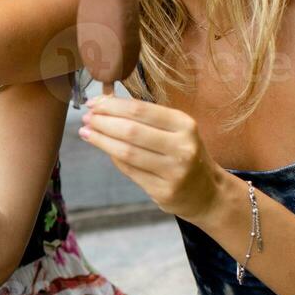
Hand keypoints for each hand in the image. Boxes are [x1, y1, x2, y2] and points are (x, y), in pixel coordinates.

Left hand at [77, 94, 233, 223]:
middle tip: (86, 118)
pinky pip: (130, 171)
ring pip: (127, 152)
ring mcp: (174, 172)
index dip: (112, 105)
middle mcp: (182, 147)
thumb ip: (145, 117)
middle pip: (131, 131)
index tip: (93, 103)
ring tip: (86, 132)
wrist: (207, 192)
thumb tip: (105, 102)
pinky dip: (113, 158)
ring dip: (101, 141)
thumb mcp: (176, 130)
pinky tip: (104, 149)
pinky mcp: (164, 191)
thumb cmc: (184, 153)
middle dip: (103, 122)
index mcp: (184, 125)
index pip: (140, 110)